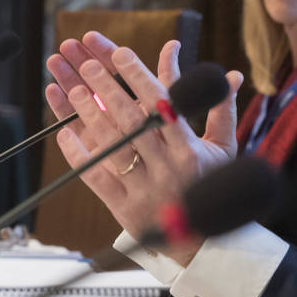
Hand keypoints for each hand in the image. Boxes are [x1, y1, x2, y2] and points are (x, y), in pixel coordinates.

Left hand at [44, 34, 242, 251]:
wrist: (202, 243)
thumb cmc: (210, 187)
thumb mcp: (223, 150)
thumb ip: (222, 110)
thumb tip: (231, 75)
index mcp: (190, 149)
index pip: (162, 105)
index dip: (139, 77)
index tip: (121, 53)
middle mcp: (167, 167)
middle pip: (132, 120)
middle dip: (107, 89)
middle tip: (87, 65)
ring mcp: (144, 188)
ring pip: (112, 145)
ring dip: (90, 115)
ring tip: (74, 90)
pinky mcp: (124, 208)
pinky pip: (96, 177)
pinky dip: (79, 154)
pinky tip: (65, 133)